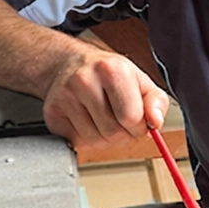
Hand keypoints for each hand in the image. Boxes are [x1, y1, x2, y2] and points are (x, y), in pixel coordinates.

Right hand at [42, 47, 168, 149]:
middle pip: (113, 133)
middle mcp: (85, 80)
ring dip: (104, 138)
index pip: (131, 117)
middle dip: (123, 134)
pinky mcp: (52, 114)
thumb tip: (156, 122)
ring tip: (102, 118)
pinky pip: (77, 142)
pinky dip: (86, 138)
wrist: (68, 64)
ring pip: (95, 141)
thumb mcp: (139, 80)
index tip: (138, 122)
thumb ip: (156, 102)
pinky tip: (86, 120)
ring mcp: (65, 97)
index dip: (139, 127)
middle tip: (120, 120)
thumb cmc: (107, 74)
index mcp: (112, 70)